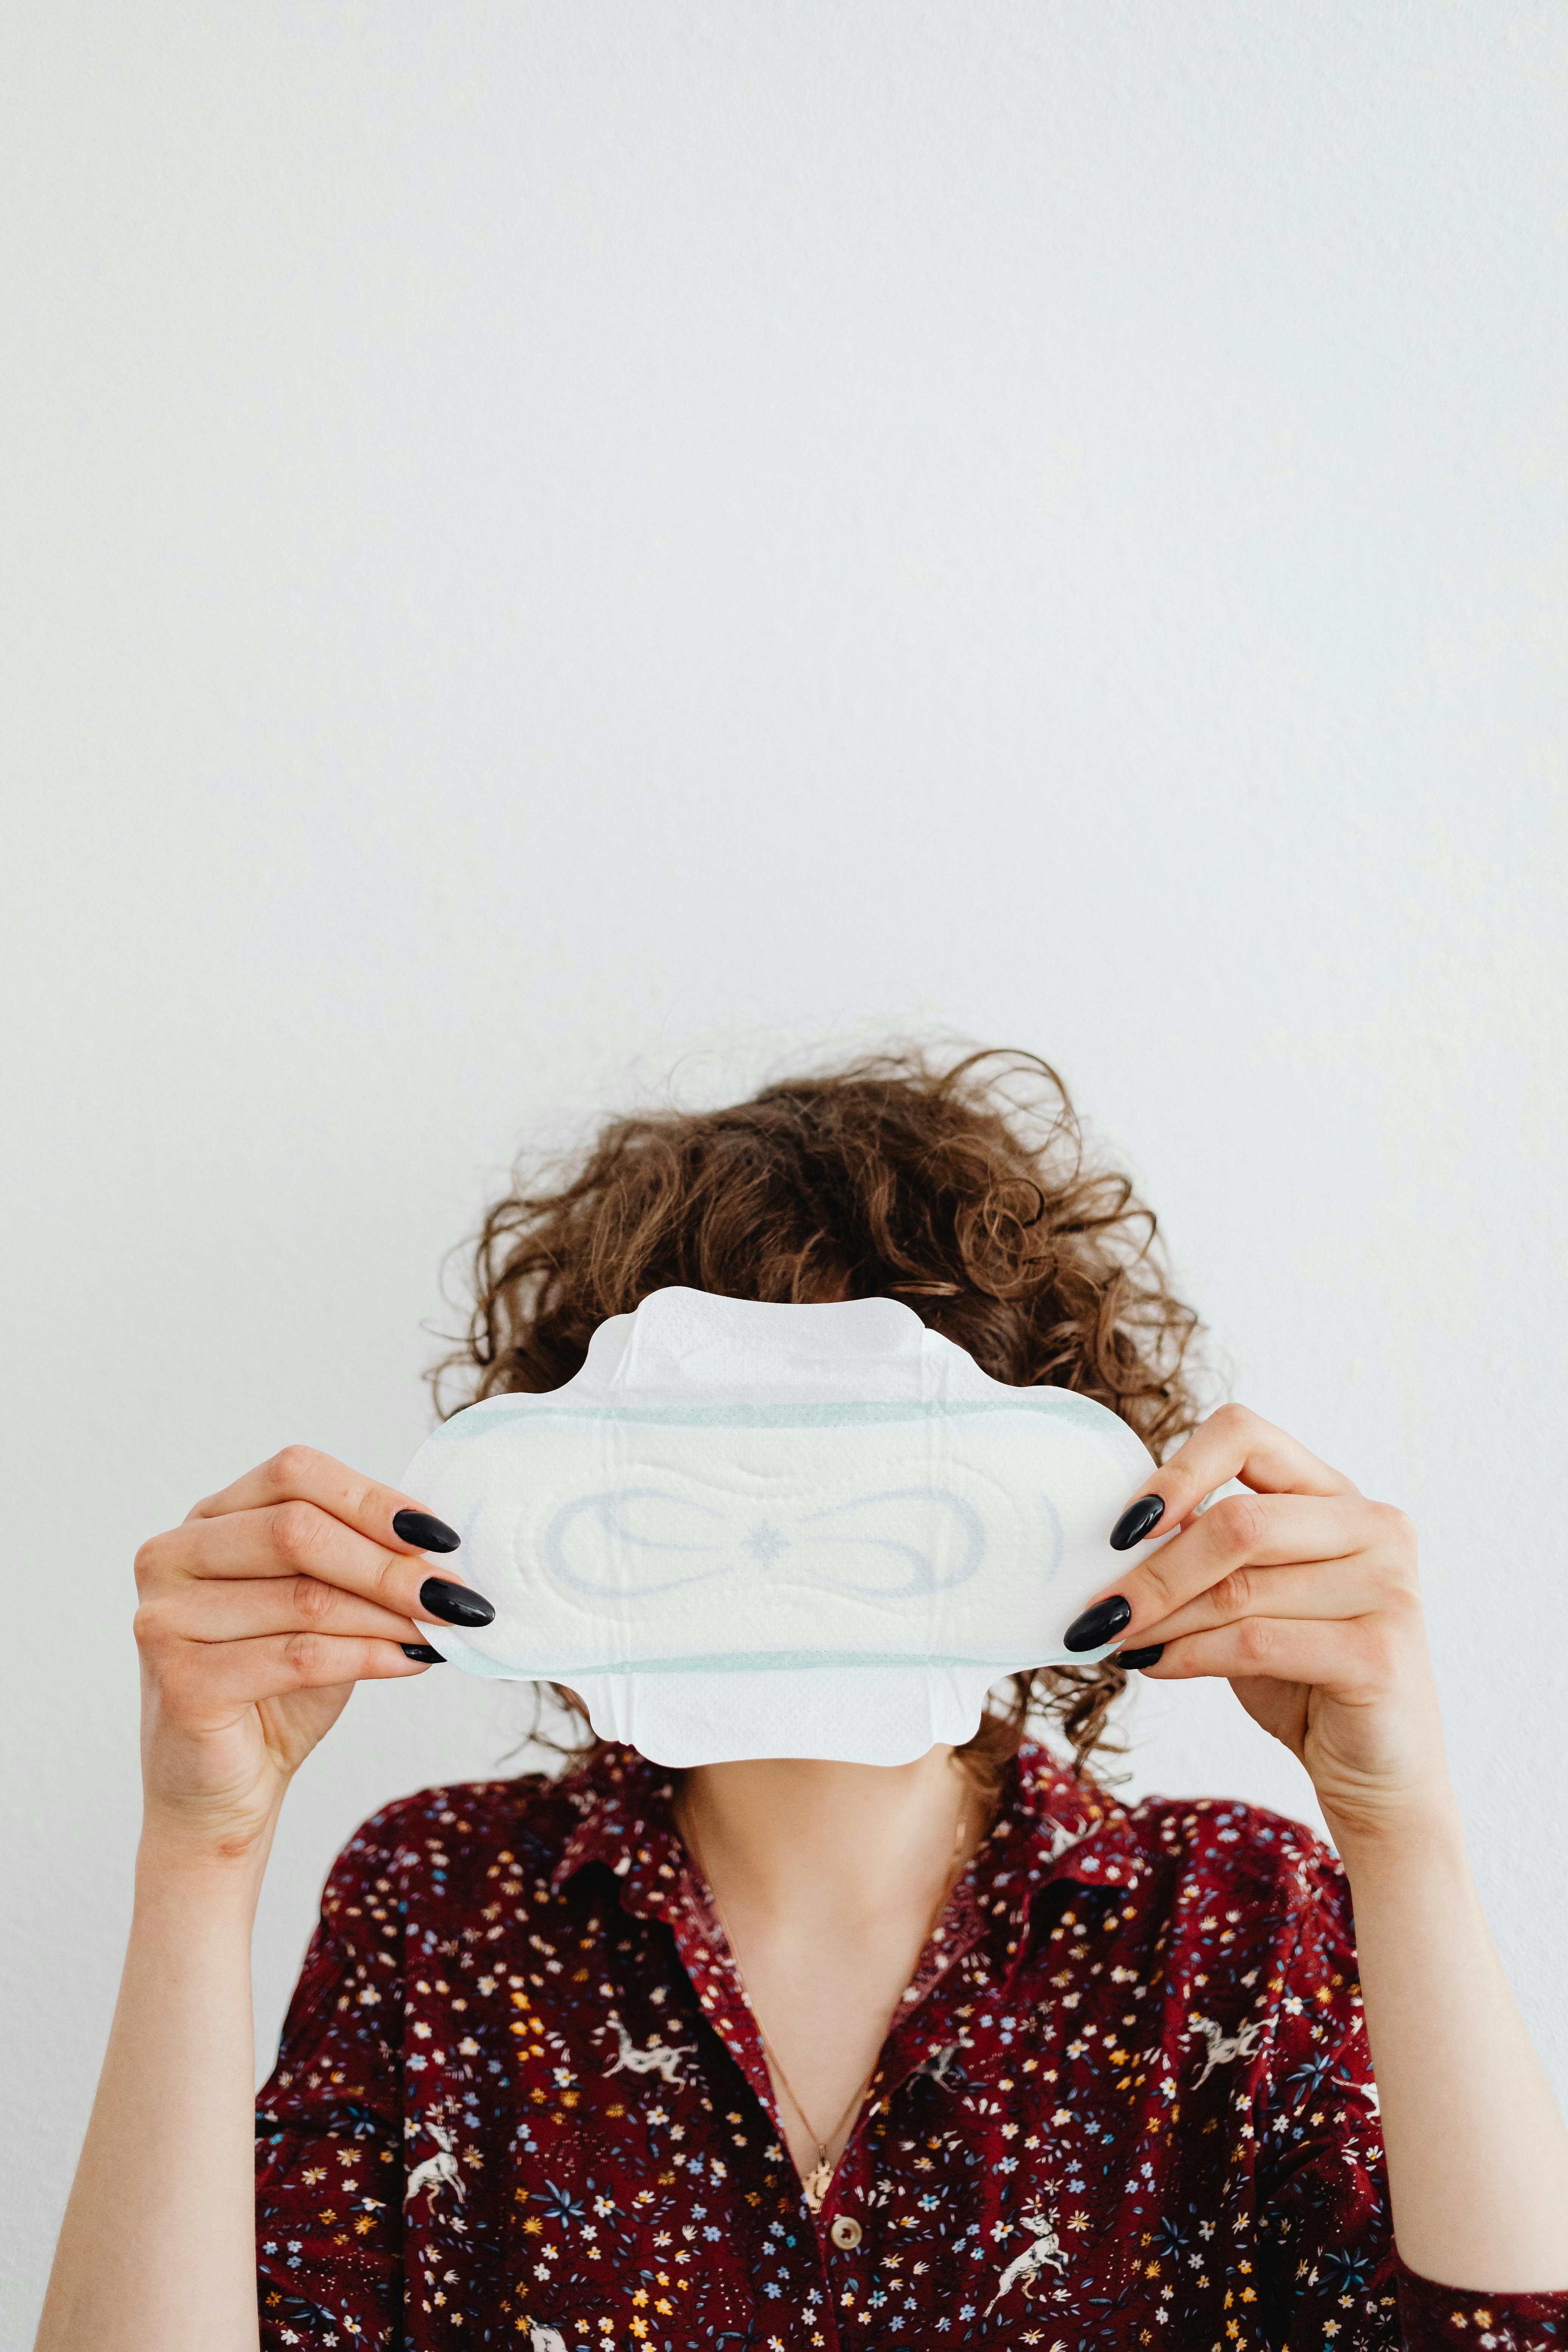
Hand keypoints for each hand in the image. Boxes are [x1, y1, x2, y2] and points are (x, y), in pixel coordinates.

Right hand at [132, 1446, 492, 1866]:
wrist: (224, 1785)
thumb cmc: (275, 1686)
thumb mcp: (319, 1606)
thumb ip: (356, 1563)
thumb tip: (441, 1545)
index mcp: (207, 1519)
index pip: (295, 1474)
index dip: (374, 1499)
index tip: (441, 1534)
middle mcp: (171, 1556)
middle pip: (298, 1530)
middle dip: (391, 1564)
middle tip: (457, 1593)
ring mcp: (166, 1618)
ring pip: (306, 1598)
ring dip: (390, 1615)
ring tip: (443, 1629)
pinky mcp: (181, 1682)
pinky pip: (299, 1657)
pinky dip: (370, 1657)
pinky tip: (414, 1660)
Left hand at [1065, 1403, 1452, 1846]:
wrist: (1378, 1771)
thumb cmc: (1303, 1675)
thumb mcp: (1250, 1599)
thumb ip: (1208, 1554)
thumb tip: (1117, 1536)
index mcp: (1335, 1493)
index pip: (1245, 1435)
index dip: (1177, 1472)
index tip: (1122, 1527)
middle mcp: (1373, 1525)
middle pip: (1236, 1522)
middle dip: (1153, 1571)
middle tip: (1096, 1610)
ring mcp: (1387, 1586)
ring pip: (1240, 1589)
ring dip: (1161, 1620)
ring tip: (1114, 1640)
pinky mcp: (1380, 1653)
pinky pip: (1258, 1642)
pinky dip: (1191, 1655)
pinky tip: (1154, 1668)